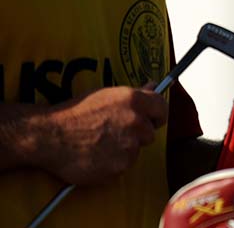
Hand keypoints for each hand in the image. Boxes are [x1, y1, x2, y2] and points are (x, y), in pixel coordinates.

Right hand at [41, 86, 167, 184]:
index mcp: (135, 101)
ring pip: (136, 151)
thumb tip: (154, 86)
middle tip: (113, 132)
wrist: (50, 136)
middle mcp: (136, 123)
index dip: (156, 115)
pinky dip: (113, 164)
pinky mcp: (120, 167)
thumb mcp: (106, 95)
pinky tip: (96, 156)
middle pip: (150, 133)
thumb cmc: (75, 113)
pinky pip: (123, 166)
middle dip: (136, 134)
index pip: (162, 108)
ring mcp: (129, 146)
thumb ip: (135, 93)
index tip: (150, 119)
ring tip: (100, 144)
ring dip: (124, 150)